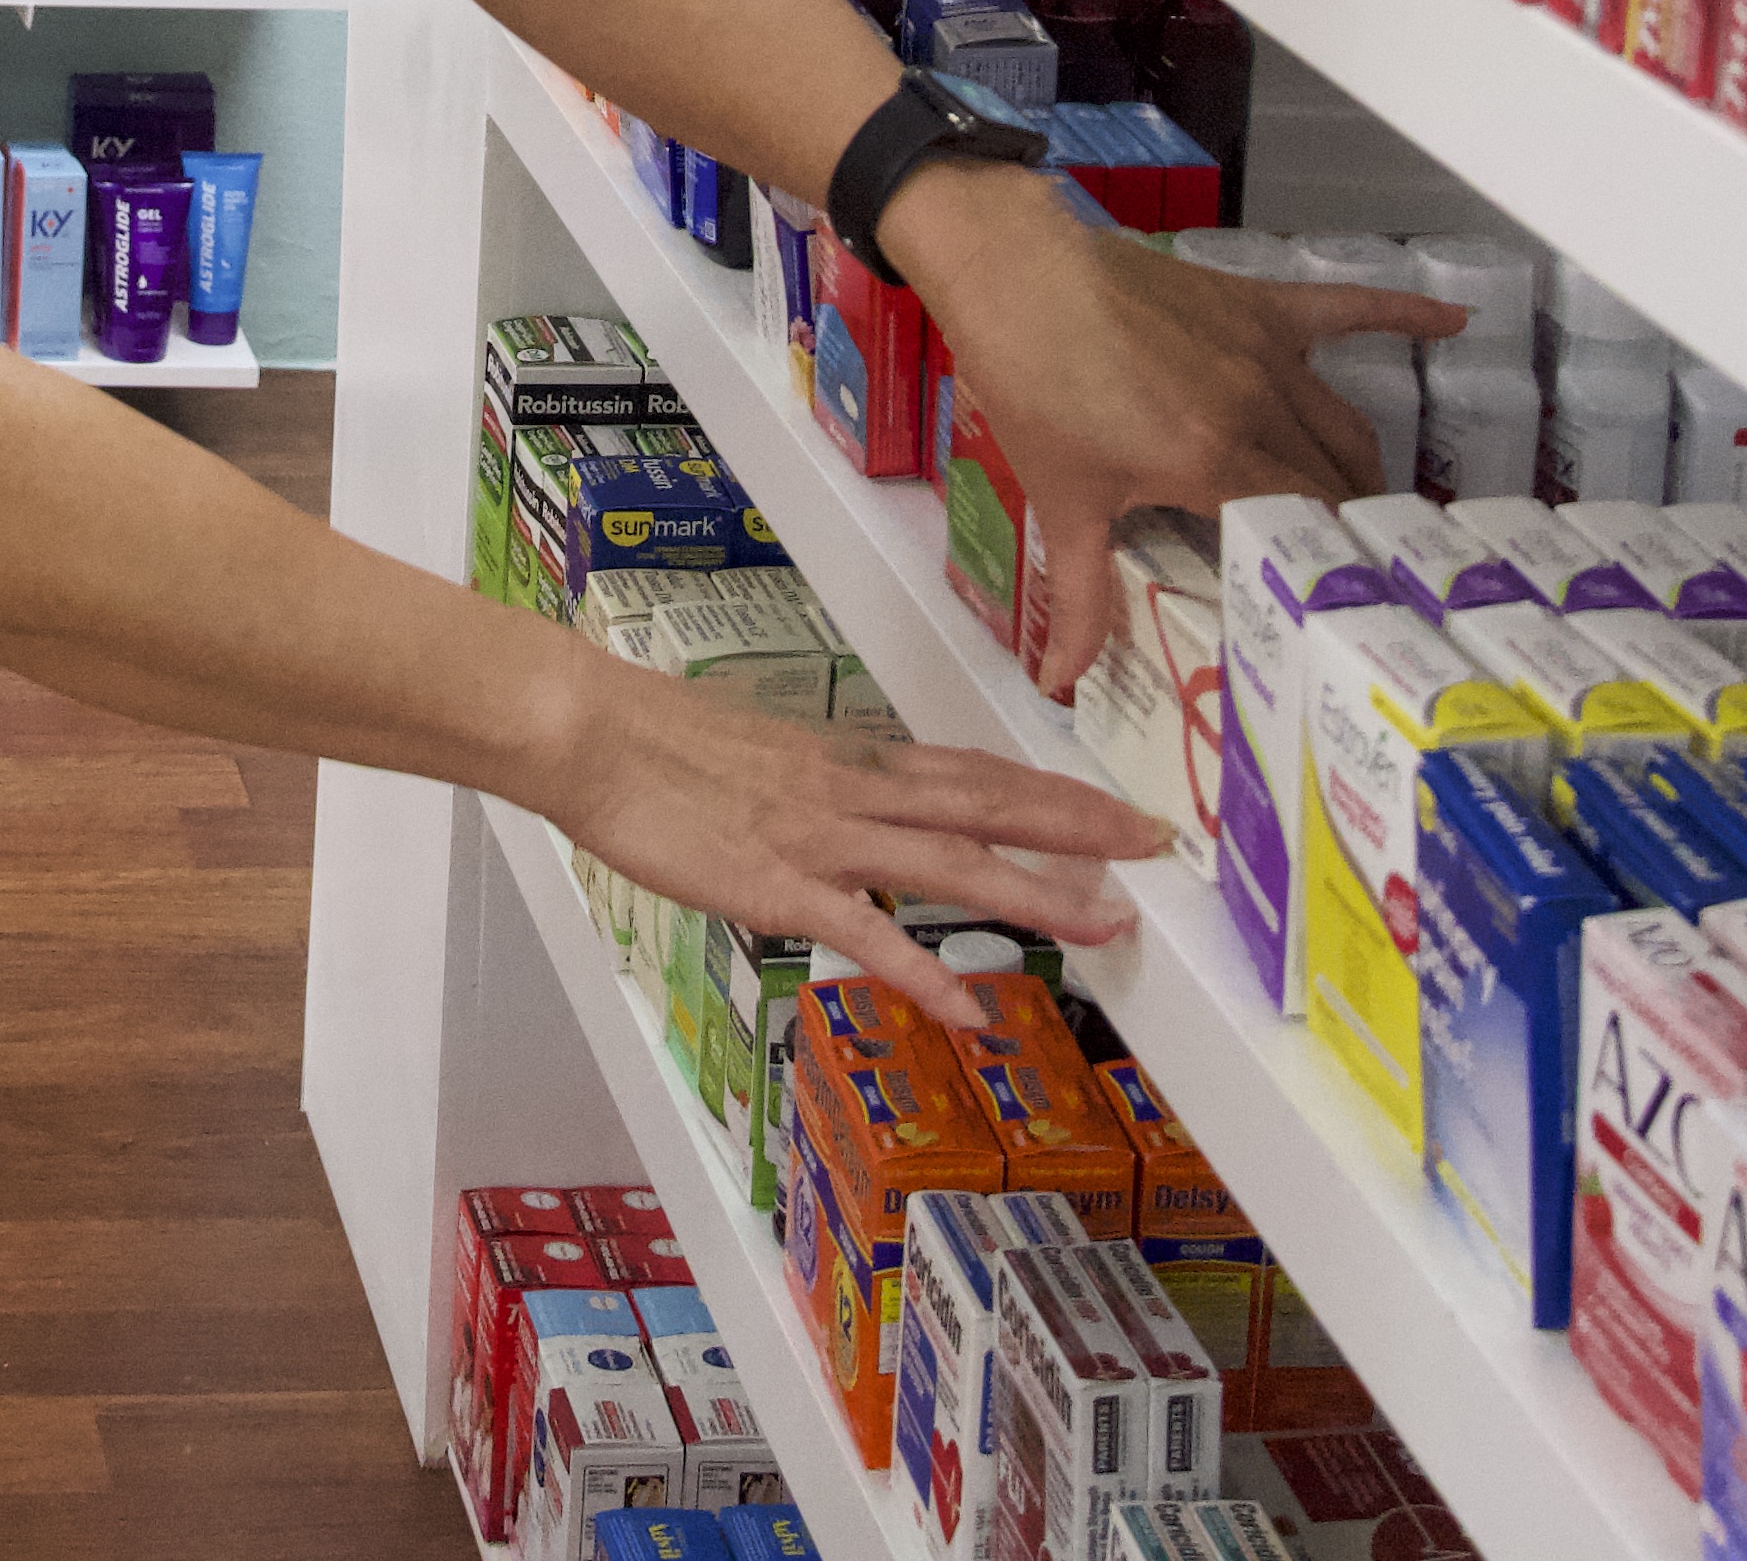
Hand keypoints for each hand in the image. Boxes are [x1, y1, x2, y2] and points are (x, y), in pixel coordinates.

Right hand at [507, 644, 1166, 1030]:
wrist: (592, 733)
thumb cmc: (659, 744)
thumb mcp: (763, 756)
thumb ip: (820, 788)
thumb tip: (860, 810)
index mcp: (853, 761)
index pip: (975, 771)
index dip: (1051, 792)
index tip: (1116, 809)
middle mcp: (857, 793)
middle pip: (988, 803)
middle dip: (1077, 826)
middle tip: (1154, 846)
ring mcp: (823, 839)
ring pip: (951, 862)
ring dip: (1035, 891)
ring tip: (1106, 923)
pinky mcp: (780, 887)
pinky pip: (867, 934)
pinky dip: (923, 973)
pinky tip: (970, 1012)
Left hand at [886, 164, 1464, 692]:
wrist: (1016, 276)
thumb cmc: (1034, 386)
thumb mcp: (1063, 501)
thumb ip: (1078, 597)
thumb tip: (1059, 683)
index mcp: (1217, 460)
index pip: (1301, 524)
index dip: (1323, 563)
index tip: (1338, 598)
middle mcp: (1260, 406)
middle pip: (1333, 477)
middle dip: (1344, 524)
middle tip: (1350, 561)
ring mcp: (1265, 350)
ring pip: (1344, 419)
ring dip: (1361, 461)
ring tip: (1368, 503)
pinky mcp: (1257, 304)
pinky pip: (1347, 307)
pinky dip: (1404, 314)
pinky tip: (1458, 324)